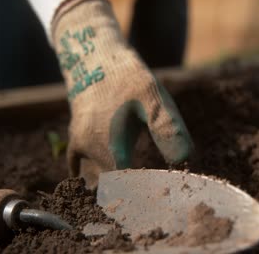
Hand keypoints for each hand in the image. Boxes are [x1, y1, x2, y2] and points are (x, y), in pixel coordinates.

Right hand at [52, 0, 192, 185]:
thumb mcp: (153, 98)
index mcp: (109, 147)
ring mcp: (79, 148)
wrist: (94, 57)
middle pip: (110, 190)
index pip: (126, 190)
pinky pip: (82, 169)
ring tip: (135, 193)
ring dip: (114, 189)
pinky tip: (111, 181)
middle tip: (153, 199)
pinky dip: (99, 177)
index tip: (159, 200)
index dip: (142, 198)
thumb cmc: (127, 77)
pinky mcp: (76, 141)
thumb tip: (182, 161)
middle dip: (129, 197)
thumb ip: (167, 129)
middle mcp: (89, 153)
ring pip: (96, 181)